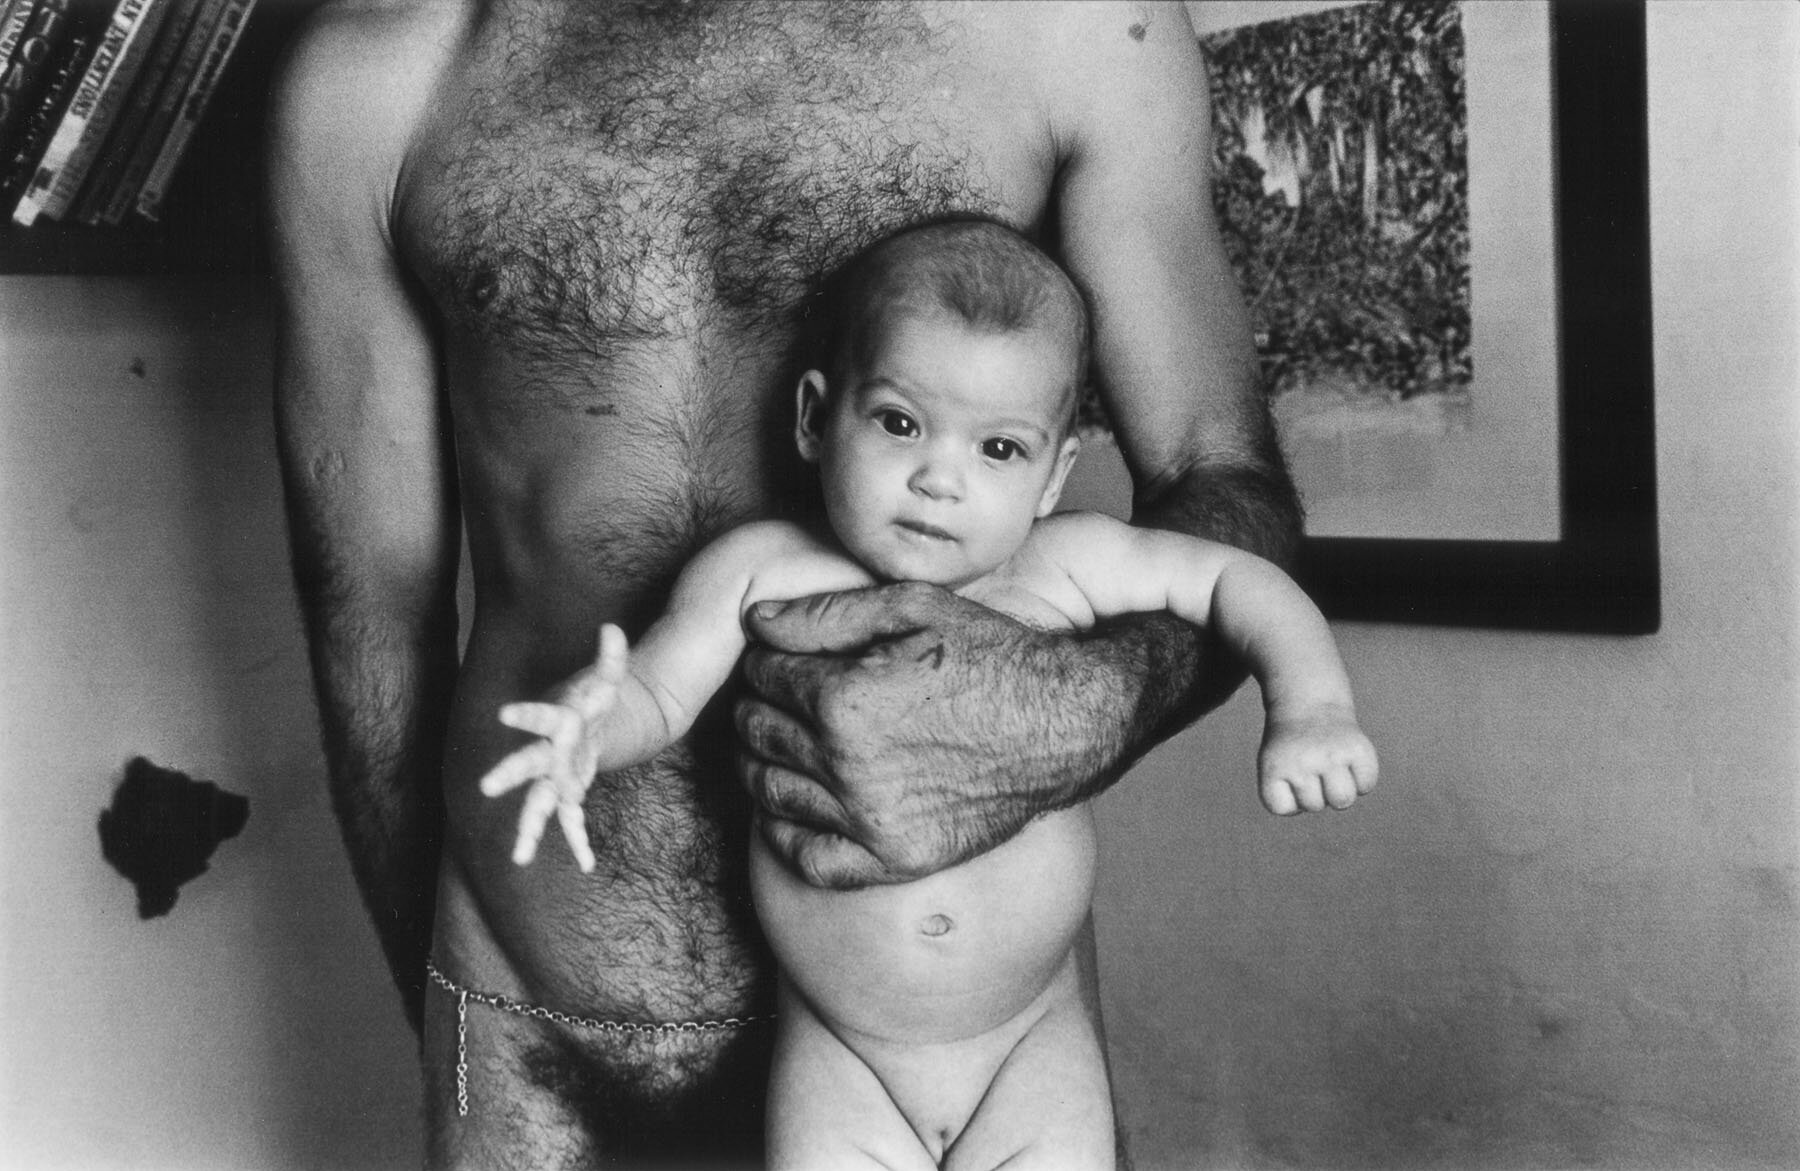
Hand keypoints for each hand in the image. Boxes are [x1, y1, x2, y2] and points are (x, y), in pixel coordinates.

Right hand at [477, 624, 629, 871]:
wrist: (596, 723)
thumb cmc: (594, 700)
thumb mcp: (608, 677)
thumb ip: (611, 656)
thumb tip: (612, 629)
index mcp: (558, 721)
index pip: (540, 717)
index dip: (525, 715)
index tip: (503, 714)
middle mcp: (550, 752)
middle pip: (527, 764)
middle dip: (509, 774)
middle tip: (485, 787)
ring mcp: (558, 776)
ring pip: (539, 804)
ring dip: (530, 829)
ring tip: (520, 858)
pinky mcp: (571, 794)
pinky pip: (572, 822)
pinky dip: (580, 843)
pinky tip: (588, 865)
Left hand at [737, 582, 1107, 887]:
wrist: (1065, 724)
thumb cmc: (992, 655)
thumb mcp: (914, 608)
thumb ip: (826, 613)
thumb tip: (755, 620)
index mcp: (845, 698)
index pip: (762, 673)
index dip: (767, 658)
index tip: (786, 657)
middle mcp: (848, 765)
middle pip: (758, 731)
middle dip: (760, 705)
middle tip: (784, 696)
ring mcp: (870, 820)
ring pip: (768, 790)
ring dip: (764, 760)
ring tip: (789, 741)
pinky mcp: (894, 860)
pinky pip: (807, 859)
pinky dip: (785, 832)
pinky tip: (798, 804)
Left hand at [1257, 704, 1377, 815]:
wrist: (1309, 704)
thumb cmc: (1290, 747)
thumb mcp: (1274, 768)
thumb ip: (1291, 798)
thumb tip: (1339, 802)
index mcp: (1275, 765)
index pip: (1281, 807)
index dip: (1287, 796)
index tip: (1285, 773)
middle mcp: (1303, 760)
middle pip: (1314, 806)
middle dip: (1314, 791)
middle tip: (1309, 765)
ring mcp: (1332, 755)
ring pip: (1342, 801)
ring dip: (1338, 791)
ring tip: (1331, 768)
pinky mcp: (1358, 749)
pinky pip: (1366, 786)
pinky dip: (1361, 779)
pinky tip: (1348, 760)